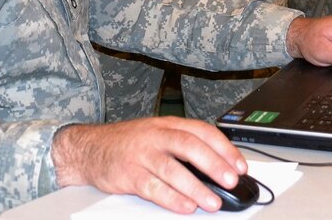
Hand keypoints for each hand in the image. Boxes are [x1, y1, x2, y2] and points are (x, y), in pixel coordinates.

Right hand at [52, 116, 248, 213]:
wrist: (91, 148)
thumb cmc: (129, 143)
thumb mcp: (157, 135)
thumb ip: (183, 145)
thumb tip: (218, 167)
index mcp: (167, 124)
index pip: (201, 131)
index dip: (224, 148)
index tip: (241, 165)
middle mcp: (156, 136)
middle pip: (189, 145)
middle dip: (214, 164)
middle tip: (232, 181)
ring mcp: (142, 154)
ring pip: (173, 168)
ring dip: (196, 187)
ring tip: (214, 202)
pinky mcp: (129, 174)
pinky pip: (153, 187)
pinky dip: (172, 198)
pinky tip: (186, 207)